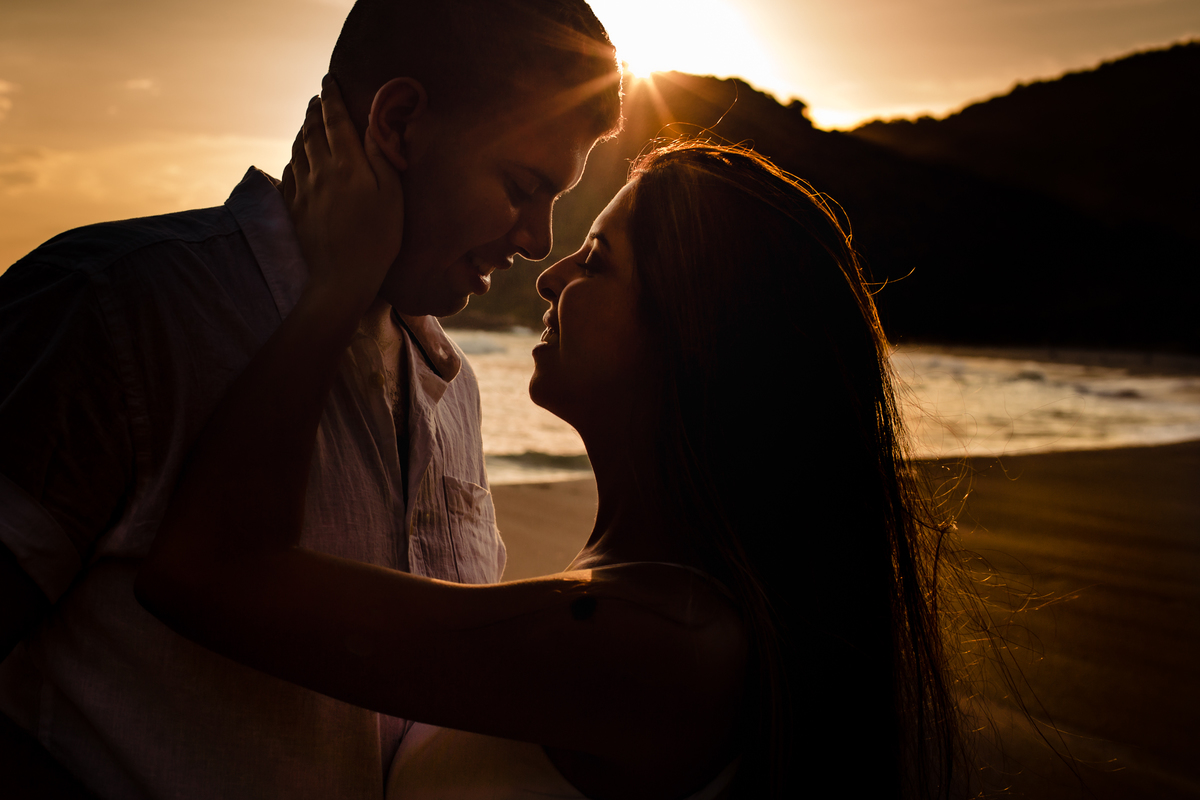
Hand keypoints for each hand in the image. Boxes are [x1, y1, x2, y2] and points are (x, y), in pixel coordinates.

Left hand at [286, 75, 403, 311]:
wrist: (341, 278)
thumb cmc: (377, 240)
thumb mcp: (391, 197)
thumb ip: (381, 157)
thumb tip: (375, 124)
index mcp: (347, 165)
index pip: (336, 121)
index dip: (332, 97)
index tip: (329, 80)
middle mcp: (320, 171)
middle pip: (312, 131)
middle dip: (315, 110)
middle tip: (319, 96)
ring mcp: (303, 190)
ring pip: (298, 148)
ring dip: (303, 129)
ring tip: (308, 120)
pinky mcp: (294, 208)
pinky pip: (289, 172)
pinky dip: (293, 156)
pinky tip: (297, 156)